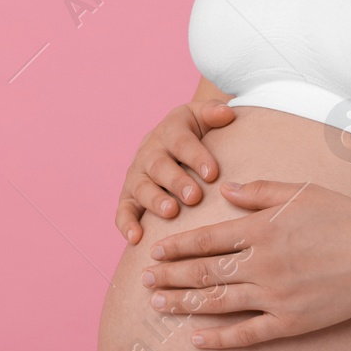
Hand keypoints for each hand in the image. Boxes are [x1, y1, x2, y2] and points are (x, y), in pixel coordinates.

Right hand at [115, 98, 237, 244]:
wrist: (171, 140)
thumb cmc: (193, 131)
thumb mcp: (202, 116)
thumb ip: (213, 113)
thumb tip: (226, 113)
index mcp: (170, 131)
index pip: (182, 142)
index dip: (196, 157)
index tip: (212, 173)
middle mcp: (150, 152)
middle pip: (159, 166)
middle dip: (176, 181)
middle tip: (194, 196)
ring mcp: (137, 175)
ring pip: (141, 187)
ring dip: (155, 200)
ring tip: (171, 212)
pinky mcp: (129, 196)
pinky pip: (123, 210)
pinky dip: (126, 224)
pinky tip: (136, 238)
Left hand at [141, 179, 350, 348]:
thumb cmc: (345, 218)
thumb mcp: (301, 192)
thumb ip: (259, 192)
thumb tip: (224, 190)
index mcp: (262, 230)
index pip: (207, 240)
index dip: (178, 246)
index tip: (156, 250)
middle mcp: (261, 264)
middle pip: (204, 273)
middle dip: (170, 276)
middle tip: (144, 280)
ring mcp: (274, 296)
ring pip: (217, 303)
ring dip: (183, 304)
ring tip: (159, 304)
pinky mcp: (290, 322)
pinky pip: (246, 334)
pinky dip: (219, 338)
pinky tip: (197, 339)